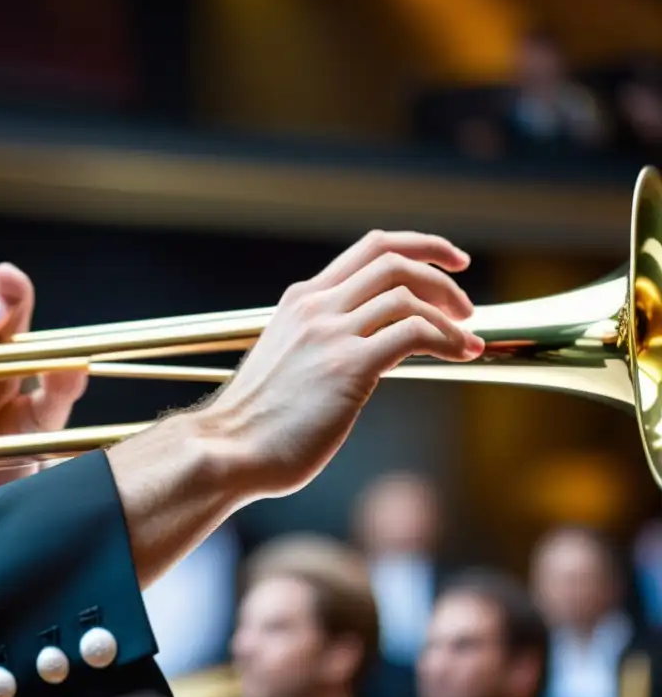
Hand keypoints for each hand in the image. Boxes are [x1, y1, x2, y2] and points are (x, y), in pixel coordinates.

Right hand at [195, 230, 483, 498]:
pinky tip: (462, 354)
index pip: (370, 249)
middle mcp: (316, 307)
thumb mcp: (286, 360)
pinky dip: (448, 339)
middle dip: (442, 274)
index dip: (419, 247)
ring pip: (407, 294)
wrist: (229, 450)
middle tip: (466, 306)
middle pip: (394, 260)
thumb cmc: (257, 422)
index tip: (450, 262)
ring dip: (450, 312)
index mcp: (301, 301)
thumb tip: (366, 349)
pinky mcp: (347, 367)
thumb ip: (320, 343)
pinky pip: (414, 334)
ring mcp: (330, 334)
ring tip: (467, 338)